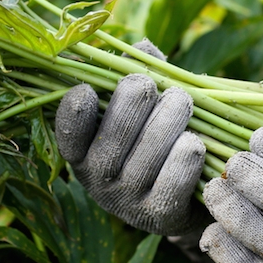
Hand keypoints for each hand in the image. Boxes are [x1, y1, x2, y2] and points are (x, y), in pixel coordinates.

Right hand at [54, 72, 207, 235]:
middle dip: (137, 96)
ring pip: (151, 148)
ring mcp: (128, 202)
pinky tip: (195, 142)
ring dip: (171, 116)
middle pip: (116, 132)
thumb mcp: (138, 110)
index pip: (68, 132)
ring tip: (182, 101)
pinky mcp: (161, 216)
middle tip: (151, 83)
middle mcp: (98, 181)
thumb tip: (142, 47)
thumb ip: (135, 74)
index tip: (90, 88)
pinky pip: (177, 174)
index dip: (75, 109)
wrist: (189, 198)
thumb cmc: (156, 140)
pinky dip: (188, 152)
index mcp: (82, 154)